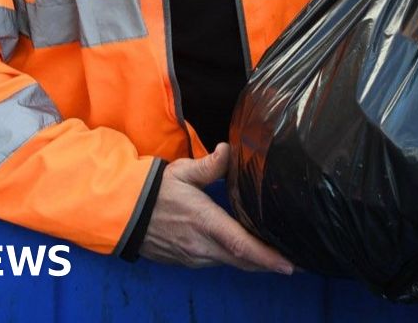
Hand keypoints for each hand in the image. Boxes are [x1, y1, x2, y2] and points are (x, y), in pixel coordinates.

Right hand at [139, 143, 294, 273]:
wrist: (123, 213)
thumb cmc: (154, 191)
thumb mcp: (182, 172)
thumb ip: (210, 165)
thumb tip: (229, 150)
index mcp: (204, 222)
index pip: (241, 244)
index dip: (266, 257)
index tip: (289, 266)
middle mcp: (201, 246)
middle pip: (243, 261)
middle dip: (269, 264)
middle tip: (294, 263)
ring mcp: (193, 257)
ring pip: (230, 263)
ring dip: (251, 262)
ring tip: (274, 257)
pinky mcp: (186, 261)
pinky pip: (216, 262)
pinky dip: (233, 259)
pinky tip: (243, 252)